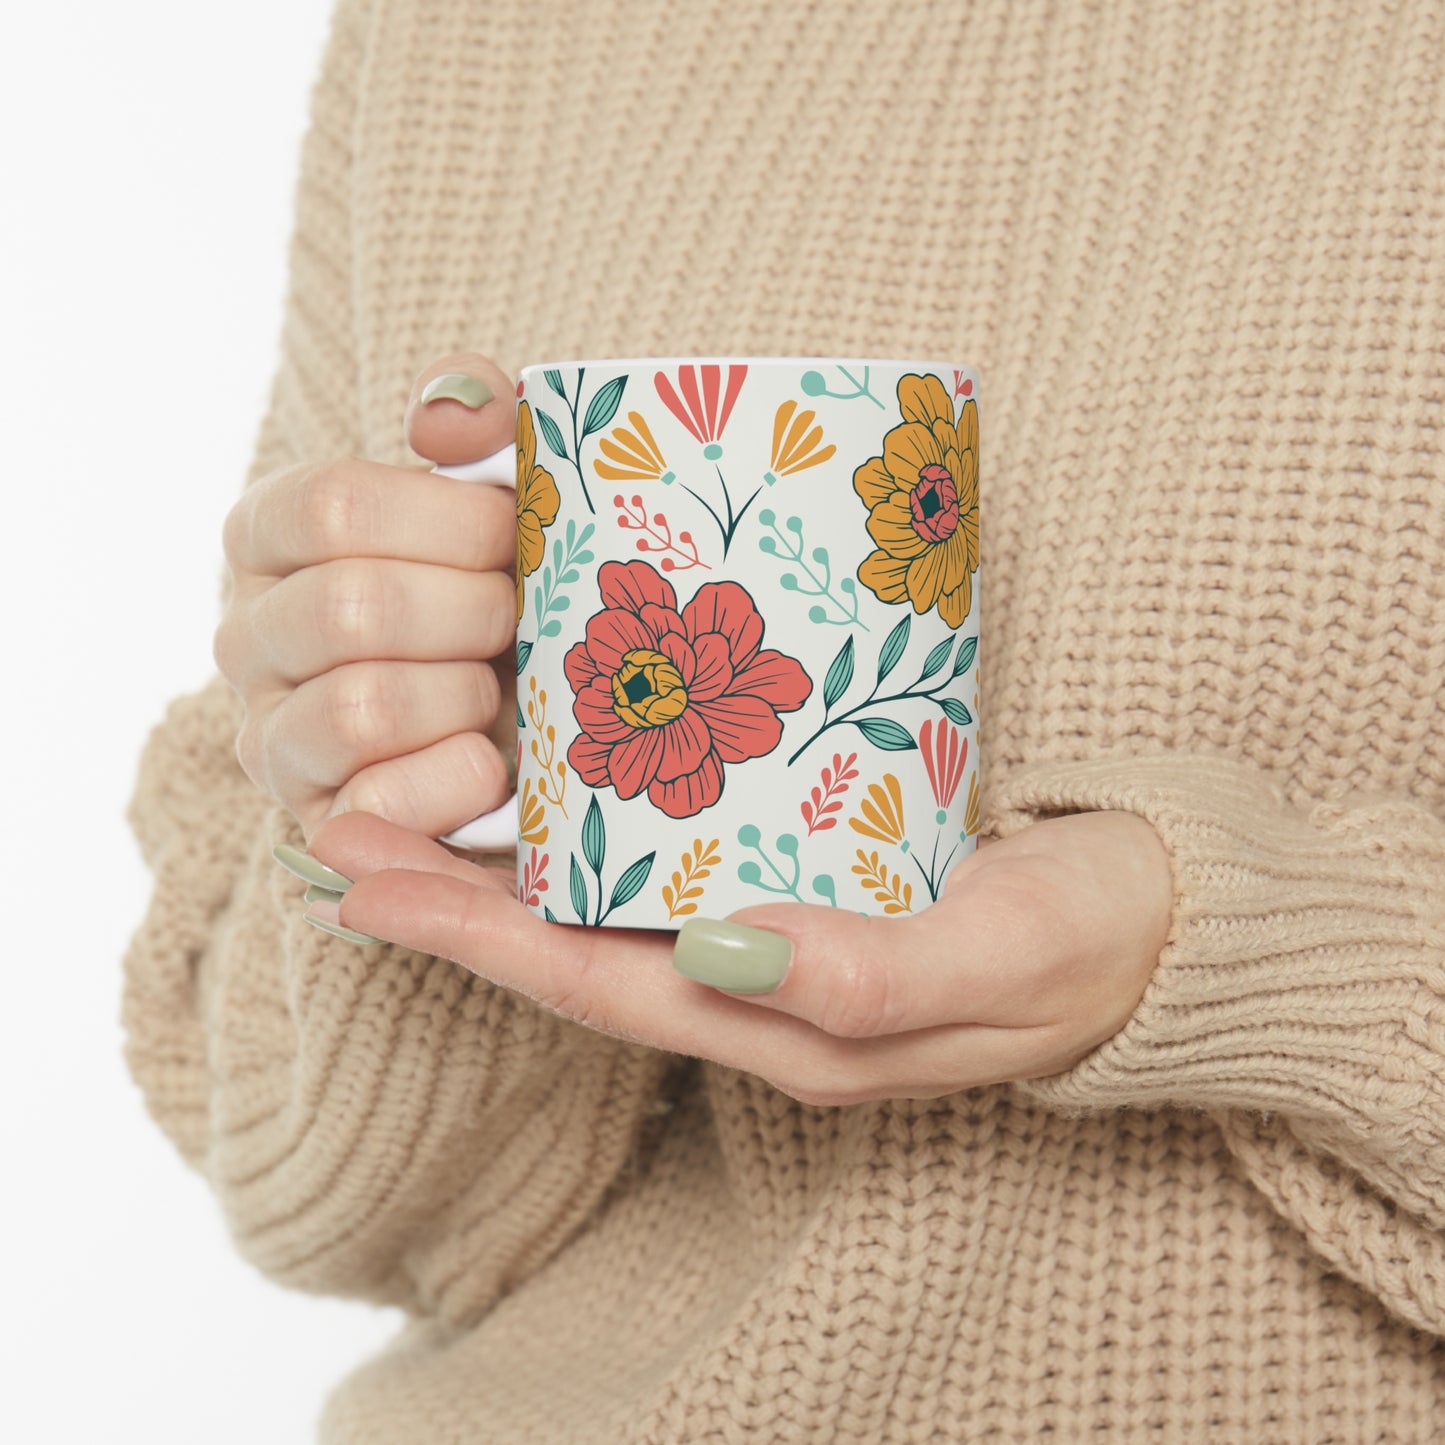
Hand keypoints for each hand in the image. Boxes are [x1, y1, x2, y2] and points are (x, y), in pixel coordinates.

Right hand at [215, 354, 518, 841]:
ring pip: (362, 706)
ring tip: (501, 689)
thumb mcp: (498, 490)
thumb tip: (446, 417)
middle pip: (353, 608)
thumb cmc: (499, 588)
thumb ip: (477, 421)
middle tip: (521, 618)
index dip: (450, 522)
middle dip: (474, 613)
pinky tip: (493, 759)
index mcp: (270, 535)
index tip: (513, 536)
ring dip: (467, 695)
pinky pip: (380, 803)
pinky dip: (459, 777)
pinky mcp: (318, 822)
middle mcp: (246, 635)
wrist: (523, 719)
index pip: (332, 506)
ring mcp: (271, 737)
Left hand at [302, 808, 1172, 1104]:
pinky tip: (564, 779)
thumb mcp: (1000, 955)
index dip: (474, 936)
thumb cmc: (1093, 939)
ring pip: (616, 910)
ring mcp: (781, 941)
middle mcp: (763, 991)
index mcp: (791, 1027)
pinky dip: (600, 832)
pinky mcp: (810, 882)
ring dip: (510, 864)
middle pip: (578, 950)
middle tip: (345, 825)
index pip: (597, 985)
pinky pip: (677, 868)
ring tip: (417, 796)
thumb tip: (723, 953)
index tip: (364, 877)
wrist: (1169, 921)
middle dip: (454, 899)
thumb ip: (869, 973)